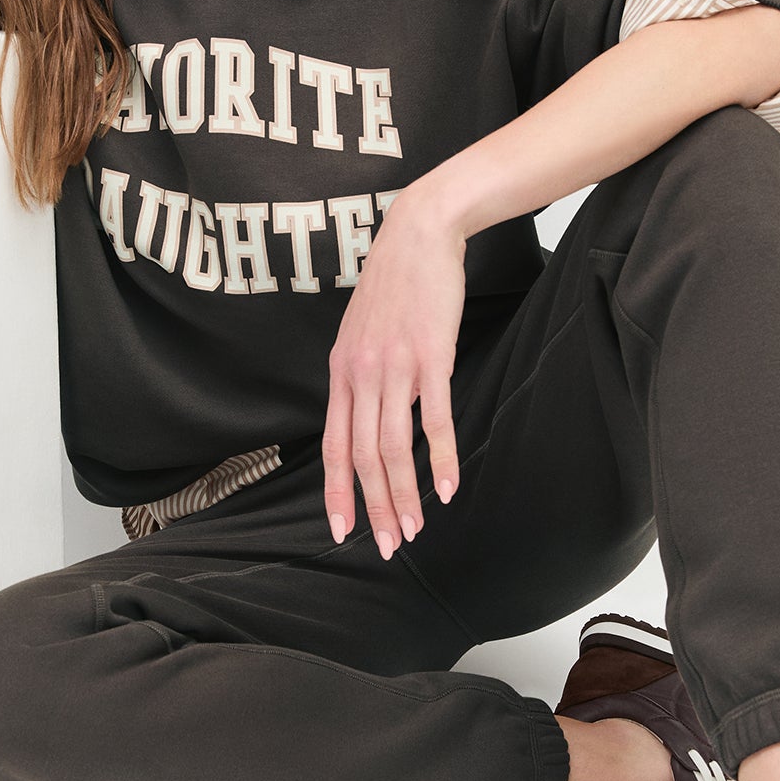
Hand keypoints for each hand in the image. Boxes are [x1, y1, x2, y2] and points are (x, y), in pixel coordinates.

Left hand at [322, 192, 466, 556]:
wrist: (419, 234)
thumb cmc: (395, 285)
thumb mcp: (361, 333)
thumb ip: (360, 377)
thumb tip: (366, 417)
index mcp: (341, 373)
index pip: (333, 446)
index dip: (337, 492)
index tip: (342, 530)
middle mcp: (361, 375)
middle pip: (363, 457)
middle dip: (374, 507)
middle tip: (388, 547)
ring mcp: (395, 367)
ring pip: (394, 447)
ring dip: (404, 495)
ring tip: (414, 530)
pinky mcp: (431, 357)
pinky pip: (434, 419)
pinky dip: (439, 459)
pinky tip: (446, 489)